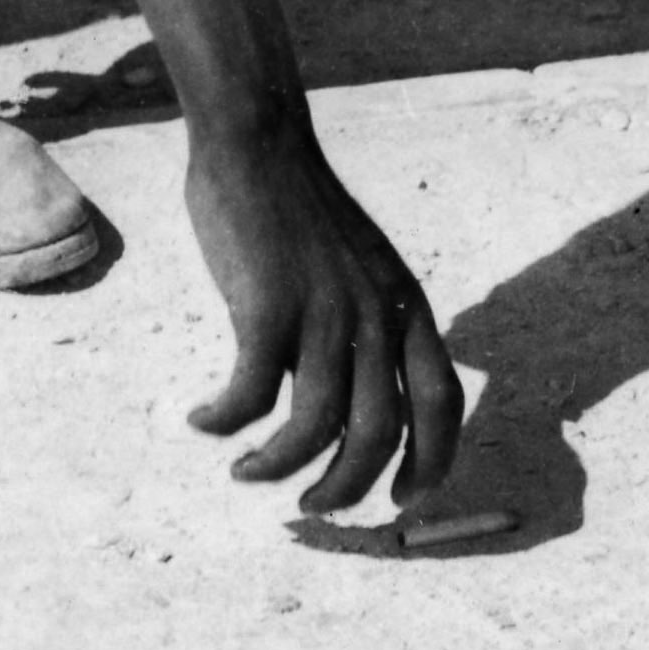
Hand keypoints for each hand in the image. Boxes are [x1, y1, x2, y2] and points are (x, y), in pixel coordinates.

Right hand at [97, 0, 460, 518]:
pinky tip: (204, 421)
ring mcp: (324, 314)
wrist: (258, 141)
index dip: (431, 463)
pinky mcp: (266, 309)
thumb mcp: (360, 265)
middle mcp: (376, 317)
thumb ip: (369, 321)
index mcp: (407, 307)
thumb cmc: (298, 207)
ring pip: (315, 430)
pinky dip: (227, 423)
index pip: (444, 404)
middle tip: (312, 508)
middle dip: (347, 489)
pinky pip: (252, 396)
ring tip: (249, 474)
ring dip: (280, 469)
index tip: (402, 501)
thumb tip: (356, 391)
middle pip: (380, 434)